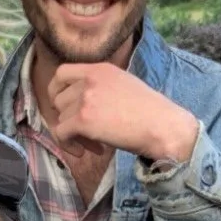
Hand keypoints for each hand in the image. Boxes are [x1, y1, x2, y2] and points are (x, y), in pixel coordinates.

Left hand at [48, 63, 198, 160]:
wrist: (162, 126)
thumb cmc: (151, 112)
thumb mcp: (124, 84)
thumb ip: (101, 87)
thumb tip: (80, 103)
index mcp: (99, 69)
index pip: (62, 73)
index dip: (57, 91)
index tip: (64, 106)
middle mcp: (89, 79)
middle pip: (58, 99)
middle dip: (69, 118)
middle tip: (86, 132)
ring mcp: (84, 98)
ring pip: (60, 119)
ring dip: (75, 135)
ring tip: (96, 144)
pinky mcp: (82, 119)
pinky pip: (61, 133)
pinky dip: (70, 145)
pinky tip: (89, 151)